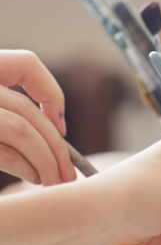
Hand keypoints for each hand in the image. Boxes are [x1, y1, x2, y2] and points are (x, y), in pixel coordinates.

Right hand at [0, 50, 74, 184]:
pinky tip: (36, 178)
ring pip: (22, 130)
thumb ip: (10, 110)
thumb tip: (57, 133)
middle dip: (57, 146)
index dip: (51, 93)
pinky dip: (27, 167)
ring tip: (56, 181)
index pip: (26, 63)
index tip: (61, 127)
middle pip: (28, 109)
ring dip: (47, 160)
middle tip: (69, 173)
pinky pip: (5, 151)